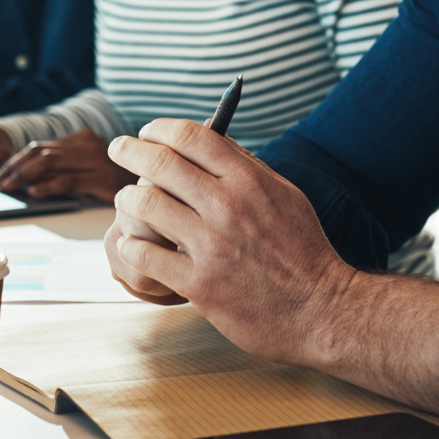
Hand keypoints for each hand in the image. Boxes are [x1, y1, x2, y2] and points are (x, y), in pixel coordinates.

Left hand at [0, 129, 134, 201]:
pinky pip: (69, 180)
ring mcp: (95, 160)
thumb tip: (30, 182)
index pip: (41, 146)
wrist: (158, 187)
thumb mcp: (92, 168)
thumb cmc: (120, 183)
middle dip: (15, 167)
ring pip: (50, 163)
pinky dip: (49, 186)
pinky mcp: (101, 178)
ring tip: (8, 188)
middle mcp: (87, 145)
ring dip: (24, 176)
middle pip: (42, 153)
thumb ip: (67, 168)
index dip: (17, 160)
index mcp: (83, 139)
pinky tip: (34, 193)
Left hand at [106, 118, 357, 363]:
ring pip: (145, 205)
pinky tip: (133, 243)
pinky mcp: (199, 285)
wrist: (321, 310)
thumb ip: (247, 167)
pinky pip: (145, 254)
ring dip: (127, 198)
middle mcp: (228, 207)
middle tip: (118, 148)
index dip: (161, 128)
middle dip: (130, 150)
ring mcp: (211, 246)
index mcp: (250, 180)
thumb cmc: (302, 250)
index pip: (193, 136)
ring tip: (125, 200)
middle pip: (161, 163)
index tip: (147, 131)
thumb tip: (210, 138)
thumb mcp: (284, 195)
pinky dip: (131, 244)